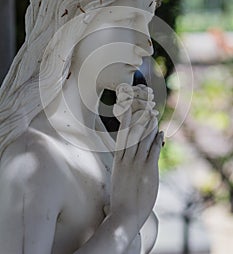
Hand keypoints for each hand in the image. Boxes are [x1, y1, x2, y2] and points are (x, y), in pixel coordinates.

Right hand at [110, 84, 163, 232]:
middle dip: (139, 120)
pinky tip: (160, 133)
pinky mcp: (148, 170)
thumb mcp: (115, 193)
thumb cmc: (119, 208)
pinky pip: (153, 150)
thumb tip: (104, 203)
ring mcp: (136, 164)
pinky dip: (157, 140)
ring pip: (143, 140)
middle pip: (132, 135)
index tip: (127, 112)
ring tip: (153, 116)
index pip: (121, 138)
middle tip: (144, 108)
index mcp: (118, 163)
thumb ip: (112, 191)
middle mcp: (126, 160)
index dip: (125, 124)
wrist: (124, 216)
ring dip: (149, 127)